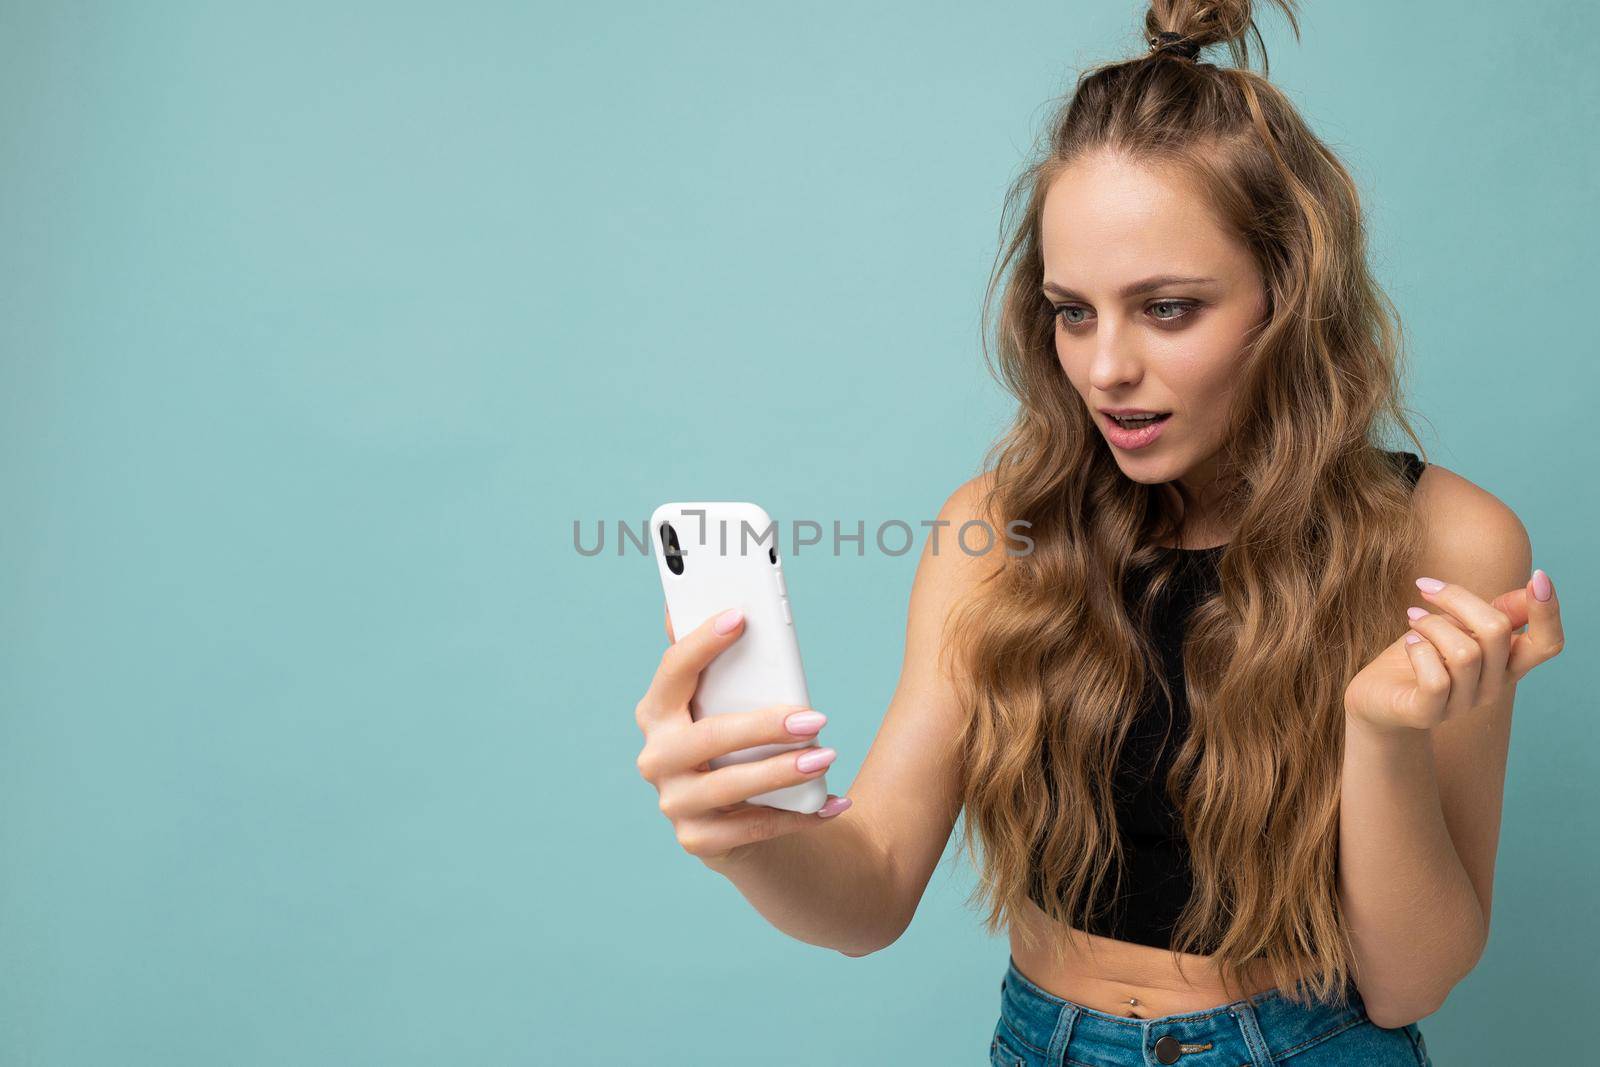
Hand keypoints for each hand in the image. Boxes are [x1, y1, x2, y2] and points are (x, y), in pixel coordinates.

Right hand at [634, 605, 851, 867]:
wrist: (738, 822)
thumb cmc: (734, 746)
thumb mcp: (724, 704)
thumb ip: (714, 663)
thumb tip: (703, 604)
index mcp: (658, 712)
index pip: (673, 672)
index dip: (702, 643)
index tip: (740, 617)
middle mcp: (656, 757)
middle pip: (708, 737)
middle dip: (763, 726)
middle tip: (814, 717)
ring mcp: (674, 802)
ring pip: (728, 787)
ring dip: (782, 772)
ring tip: (826, 758)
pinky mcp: (698, 840)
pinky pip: (751, 828)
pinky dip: (796, 816)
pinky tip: (832, 802)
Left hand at [1344, 569, 1564, 733]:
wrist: (1376, 694)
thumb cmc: (1421, 654)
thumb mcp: (1458, 625)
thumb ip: (1496, 611)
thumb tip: (1536, 584)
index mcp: (1506, 663)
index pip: (1548, 644)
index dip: (1549, 612)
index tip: (1539, 576)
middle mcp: (1492, 686)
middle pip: (1497, 632)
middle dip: (1458, 599)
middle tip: (1426, 589)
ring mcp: (1463, 704)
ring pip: (1465, 653)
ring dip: (1432, 624)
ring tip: (1412, 619)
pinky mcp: (1429, 713)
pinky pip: (1437, 679)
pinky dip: (1419, 650)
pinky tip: (1410, 644)